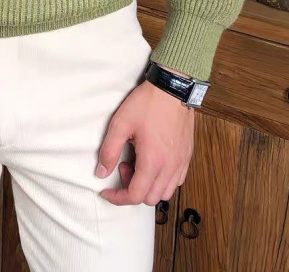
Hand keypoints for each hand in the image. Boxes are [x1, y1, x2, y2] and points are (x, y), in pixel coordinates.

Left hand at [95, 68, 194, 205]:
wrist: (173, 88)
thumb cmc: (147, 103)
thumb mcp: (120, 123)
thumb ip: (109, 150)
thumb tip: (101, 172)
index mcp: (152, 161)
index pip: (135, 196)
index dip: (118, 198)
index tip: (107, 191)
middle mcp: (170, 167)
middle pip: (150, 199)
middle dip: (132, 189)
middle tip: (124, 165)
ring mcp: (181, 162)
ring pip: (165, 193)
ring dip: (149, 186)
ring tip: (139, 163)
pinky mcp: (187, 156)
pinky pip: (177, 181)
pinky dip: (163, 180)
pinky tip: (154, 161)